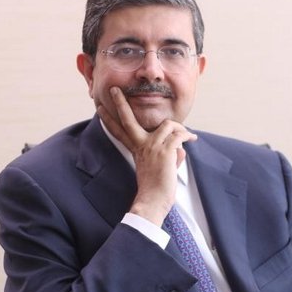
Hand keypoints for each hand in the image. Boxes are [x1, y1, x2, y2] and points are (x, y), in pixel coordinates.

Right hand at [97, 87, 196, 225]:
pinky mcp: (164, 151)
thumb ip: (169, 153)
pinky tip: (192, 139)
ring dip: (180, 129)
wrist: (153, 201)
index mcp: (136, 149)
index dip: (109, 120)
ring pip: (167, 125)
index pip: (119, 131)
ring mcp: (151, 147)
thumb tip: (182, 148)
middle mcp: (141, 145)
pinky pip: (179, 135)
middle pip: (127, 119)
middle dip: (119, 103)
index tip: (99, 109)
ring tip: (188, 135)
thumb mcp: (158, 166)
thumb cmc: (156, 188)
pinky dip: (187, 136)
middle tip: (114, 90)